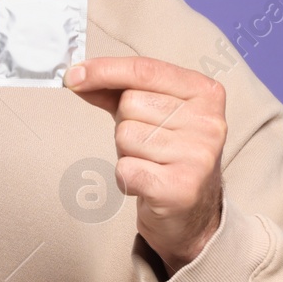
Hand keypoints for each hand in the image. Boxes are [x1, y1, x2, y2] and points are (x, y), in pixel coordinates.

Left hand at [64, 56, 226, 272]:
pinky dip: (125, 177)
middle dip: (125, 123)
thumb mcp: (152, 113)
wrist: (192, 212)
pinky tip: (146, 182)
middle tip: (148, 144)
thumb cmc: (169, 155)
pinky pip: (124, 168)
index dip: (103, 70)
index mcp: (206, 93)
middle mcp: (208, 122)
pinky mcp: (180, 188)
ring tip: (149, 163)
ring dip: (126, 152)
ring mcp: (197, 156)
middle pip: (130, 103)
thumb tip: (77, 76)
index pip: (145, 69)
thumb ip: (117, 90)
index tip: (74, 75)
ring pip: (125, 135)